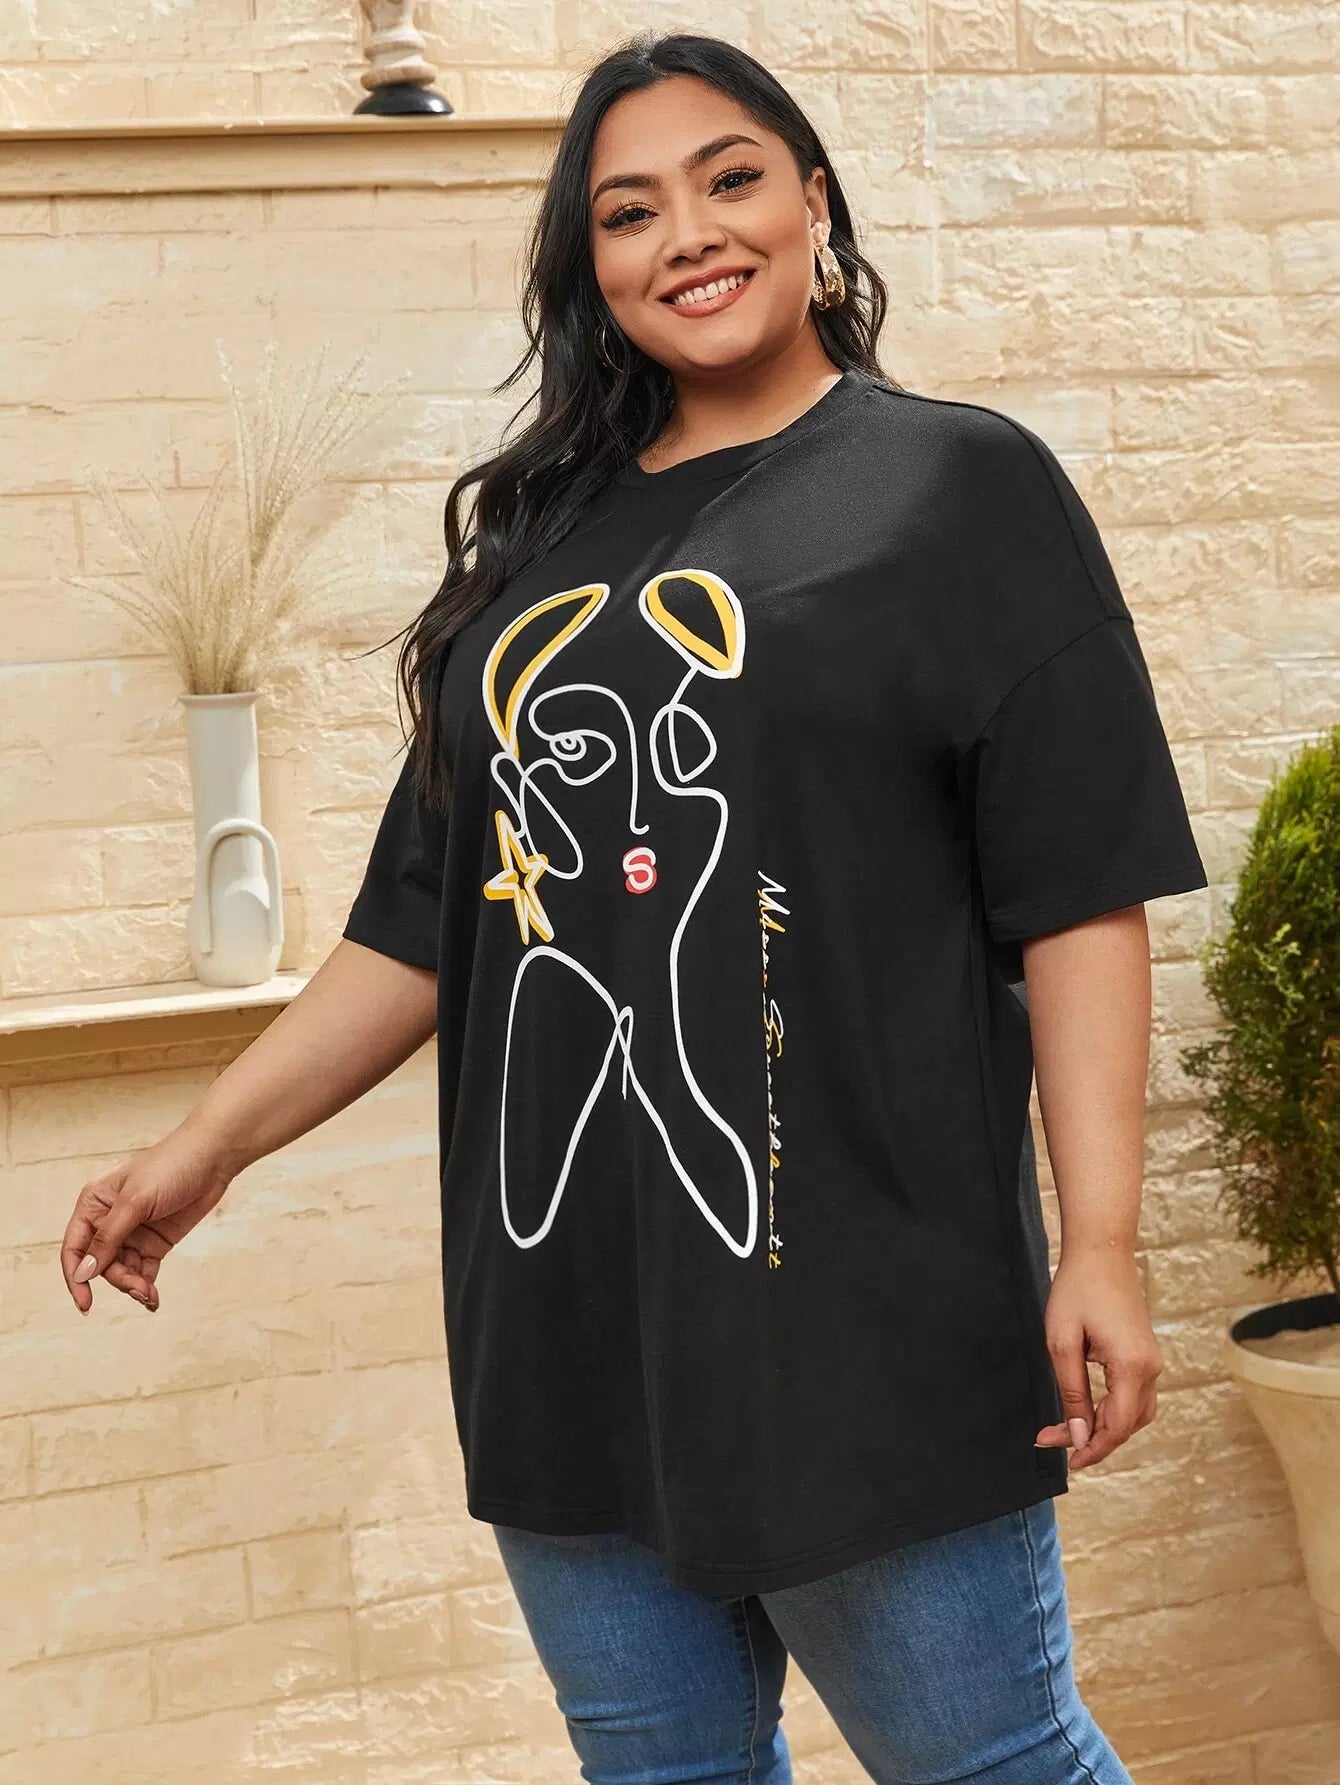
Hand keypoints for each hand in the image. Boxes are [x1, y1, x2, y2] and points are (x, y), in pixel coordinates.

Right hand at [59, 1125, 234, 1315]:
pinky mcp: (156, 1242)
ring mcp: (134, 1233)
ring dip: (133, 1286)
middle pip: (101, 1265)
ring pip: (123, 1271)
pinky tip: (153, 1299)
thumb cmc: (170, 1167)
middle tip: (138, 1288)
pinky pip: (144, 1271)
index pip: (75, 1248)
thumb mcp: (135, 1201)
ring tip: (150, 1295)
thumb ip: (109, 1237)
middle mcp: (109, 1221)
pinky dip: (146, 1286)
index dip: (76, 1278)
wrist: (214, 1157)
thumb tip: (84, 1273)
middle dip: (118, 1280)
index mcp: (94, 1205)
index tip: (86, 1304)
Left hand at [1034, 1248, 1161, 1471]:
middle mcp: (1150, 1368)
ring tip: (1068, 1429)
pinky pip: (1135, 1395)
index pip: (1117, 1427)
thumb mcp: (1062, 1343)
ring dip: (1105, 1427)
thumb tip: (1080, 1436)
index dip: (1092, 1449)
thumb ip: (1072, 1393)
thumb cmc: (1077, 1291)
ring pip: (1135, 1414)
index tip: (1066, 1461)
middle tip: (1052, 1440)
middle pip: (1127, 1425)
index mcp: (1131, 1367)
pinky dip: (1113, 1409)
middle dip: (1093, 1439)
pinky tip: (1087, 1407)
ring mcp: (1152, 1361)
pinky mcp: (1146, 1354)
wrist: (1101, 1251)